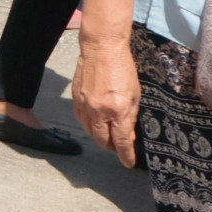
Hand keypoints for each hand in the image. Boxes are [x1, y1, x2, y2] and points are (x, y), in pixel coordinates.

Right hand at [71, 40, 141, 167]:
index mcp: (118, 109)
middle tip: (118, 148)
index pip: (121, 141)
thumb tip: (128, 133)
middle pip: (102, 140)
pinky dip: (89, 125)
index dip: (125, 155)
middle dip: (111, 148)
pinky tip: (95, 123)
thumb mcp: (135, 94)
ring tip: (107, 137)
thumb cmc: (122, 68)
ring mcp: (85, 105)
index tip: (128, 162)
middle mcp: (99, 110)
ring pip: (90, 132)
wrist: (102, 49)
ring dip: (99, 137)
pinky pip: (81, 120)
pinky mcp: (76, 98)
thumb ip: (131, 116)